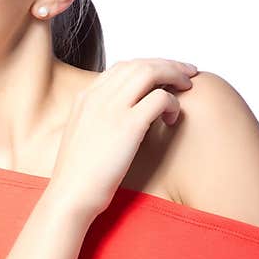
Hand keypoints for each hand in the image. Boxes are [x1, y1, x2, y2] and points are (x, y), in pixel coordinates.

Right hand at [48, 58, 197, 220]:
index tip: (166, 74)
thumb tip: (123, 114)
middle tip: (188, 74)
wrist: (70, 194)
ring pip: (151, 72)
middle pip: (140, 64)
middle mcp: (97, 96)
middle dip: (168, 65)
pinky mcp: (128, 126)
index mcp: (85, 97)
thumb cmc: (78, 174)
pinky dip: (173, 103)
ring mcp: (111, 109)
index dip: (149, 65)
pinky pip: (160, 98)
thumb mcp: (82, 135)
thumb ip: (98, 117)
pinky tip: (174, 118)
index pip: (122, 67)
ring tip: (188, 88)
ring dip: (174, 76)